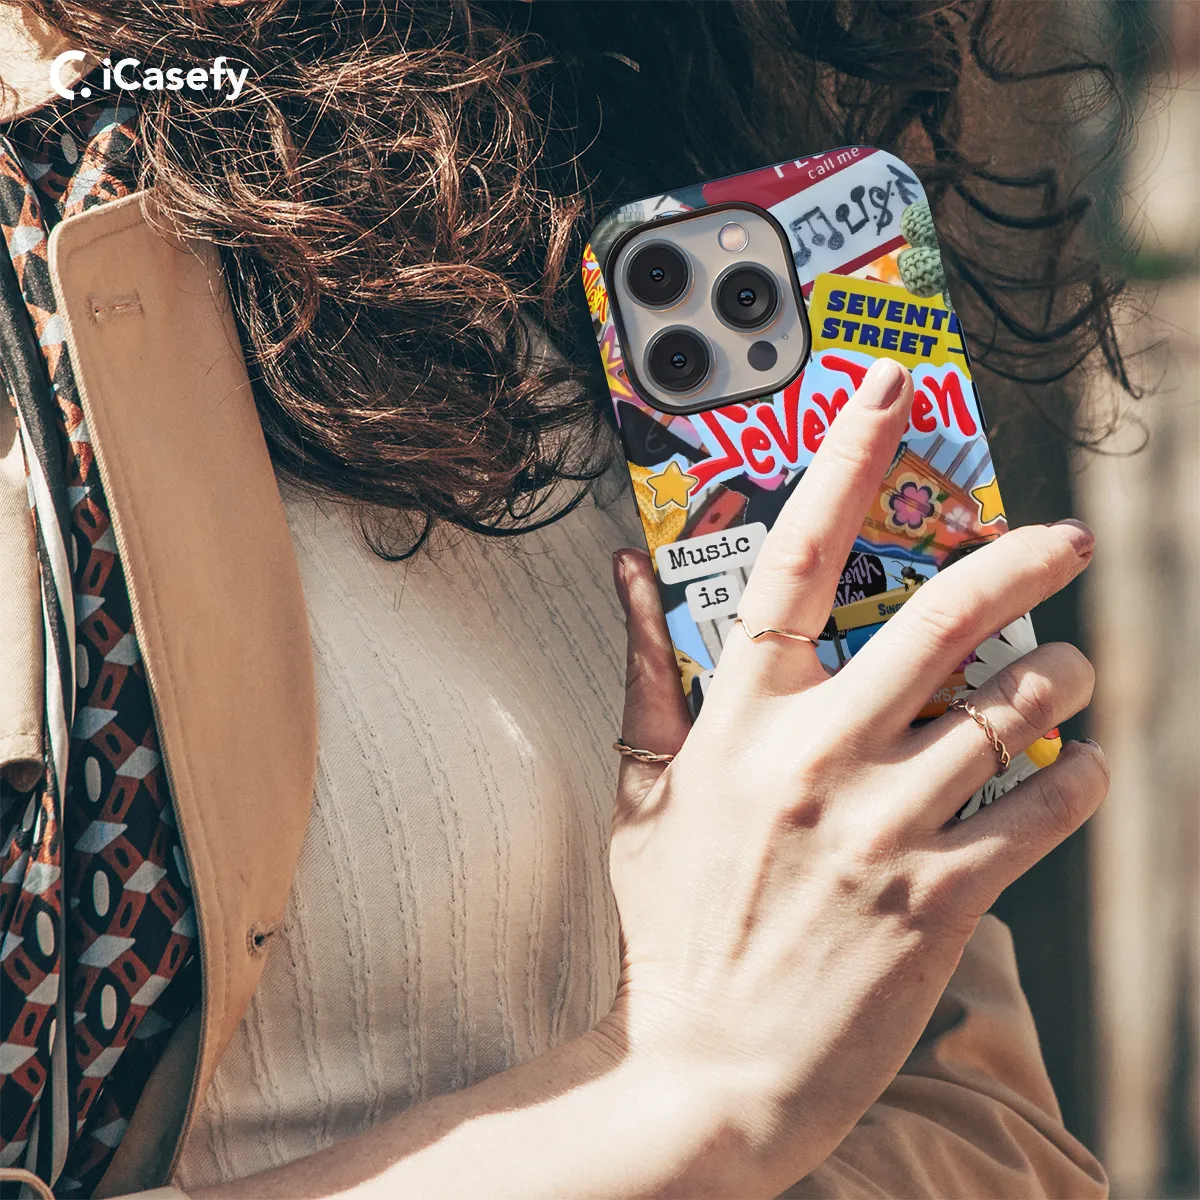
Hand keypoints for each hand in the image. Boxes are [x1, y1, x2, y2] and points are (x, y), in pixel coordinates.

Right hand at [605, 358, 1107, 1194]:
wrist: (705, 1071)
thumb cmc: (672, 925)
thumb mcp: (641, 792)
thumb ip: (644, 673)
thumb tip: (625, 571)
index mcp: (739, 722)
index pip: (794, 561)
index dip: (845, 463)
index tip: (891, 394)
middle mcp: (817, 758)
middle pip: (939, 620)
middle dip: (1018, 561)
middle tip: (1063, 537)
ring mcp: (882, 827)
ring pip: (1008, 712)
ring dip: (1059, 679)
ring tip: (1069, 673)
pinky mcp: (939, 898)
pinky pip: (1039, 812)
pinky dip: (1074, 777)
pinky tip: (1074, 767)